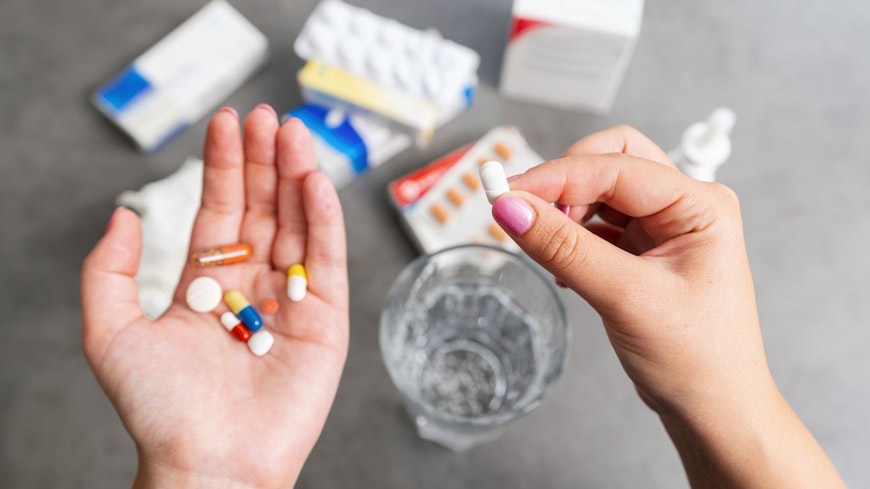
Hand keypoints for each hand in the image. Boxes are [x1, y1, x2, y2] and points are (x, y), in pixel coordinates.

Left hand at [81, 105, 347, 487]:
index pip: (222, 211)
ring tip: (293, 134)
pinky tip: (316, 182)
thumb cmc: (159, 410)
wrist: (208, 462)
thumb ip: (108, 272)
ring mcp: (293, 302)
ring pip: (300, 226)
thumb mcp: (110, 334)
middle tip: (268, 115)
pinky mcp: (326, 321)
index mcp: (208, 286)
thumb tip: (123, 214)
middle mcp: (253, 287)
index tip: (229, 123)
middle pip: (265, 210)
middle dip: (265, 161)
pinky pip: (328, 261)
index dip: (225, 167)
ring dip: (298, 178)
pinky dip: (325, 220)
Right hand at [492, 126, 844, 487]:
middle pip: (609, 161)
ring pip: (598, 191)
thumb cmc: (698, 359)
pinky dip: (570, 235)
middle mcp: (683, 206)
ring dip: (565, 210)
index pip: (616, 166)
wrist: (713, 410)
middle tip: (524, 210)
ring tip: (545, 245)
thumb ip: (565, 249)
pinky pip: (595, 224)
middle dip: (564, 182)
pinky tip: (561, 264)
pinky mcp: (642, 250)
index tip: (506, 194)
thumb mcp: (626, 298)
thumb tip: (512, 208)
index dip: (556, 176)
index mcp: (700, 205)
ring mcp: (662, 228)